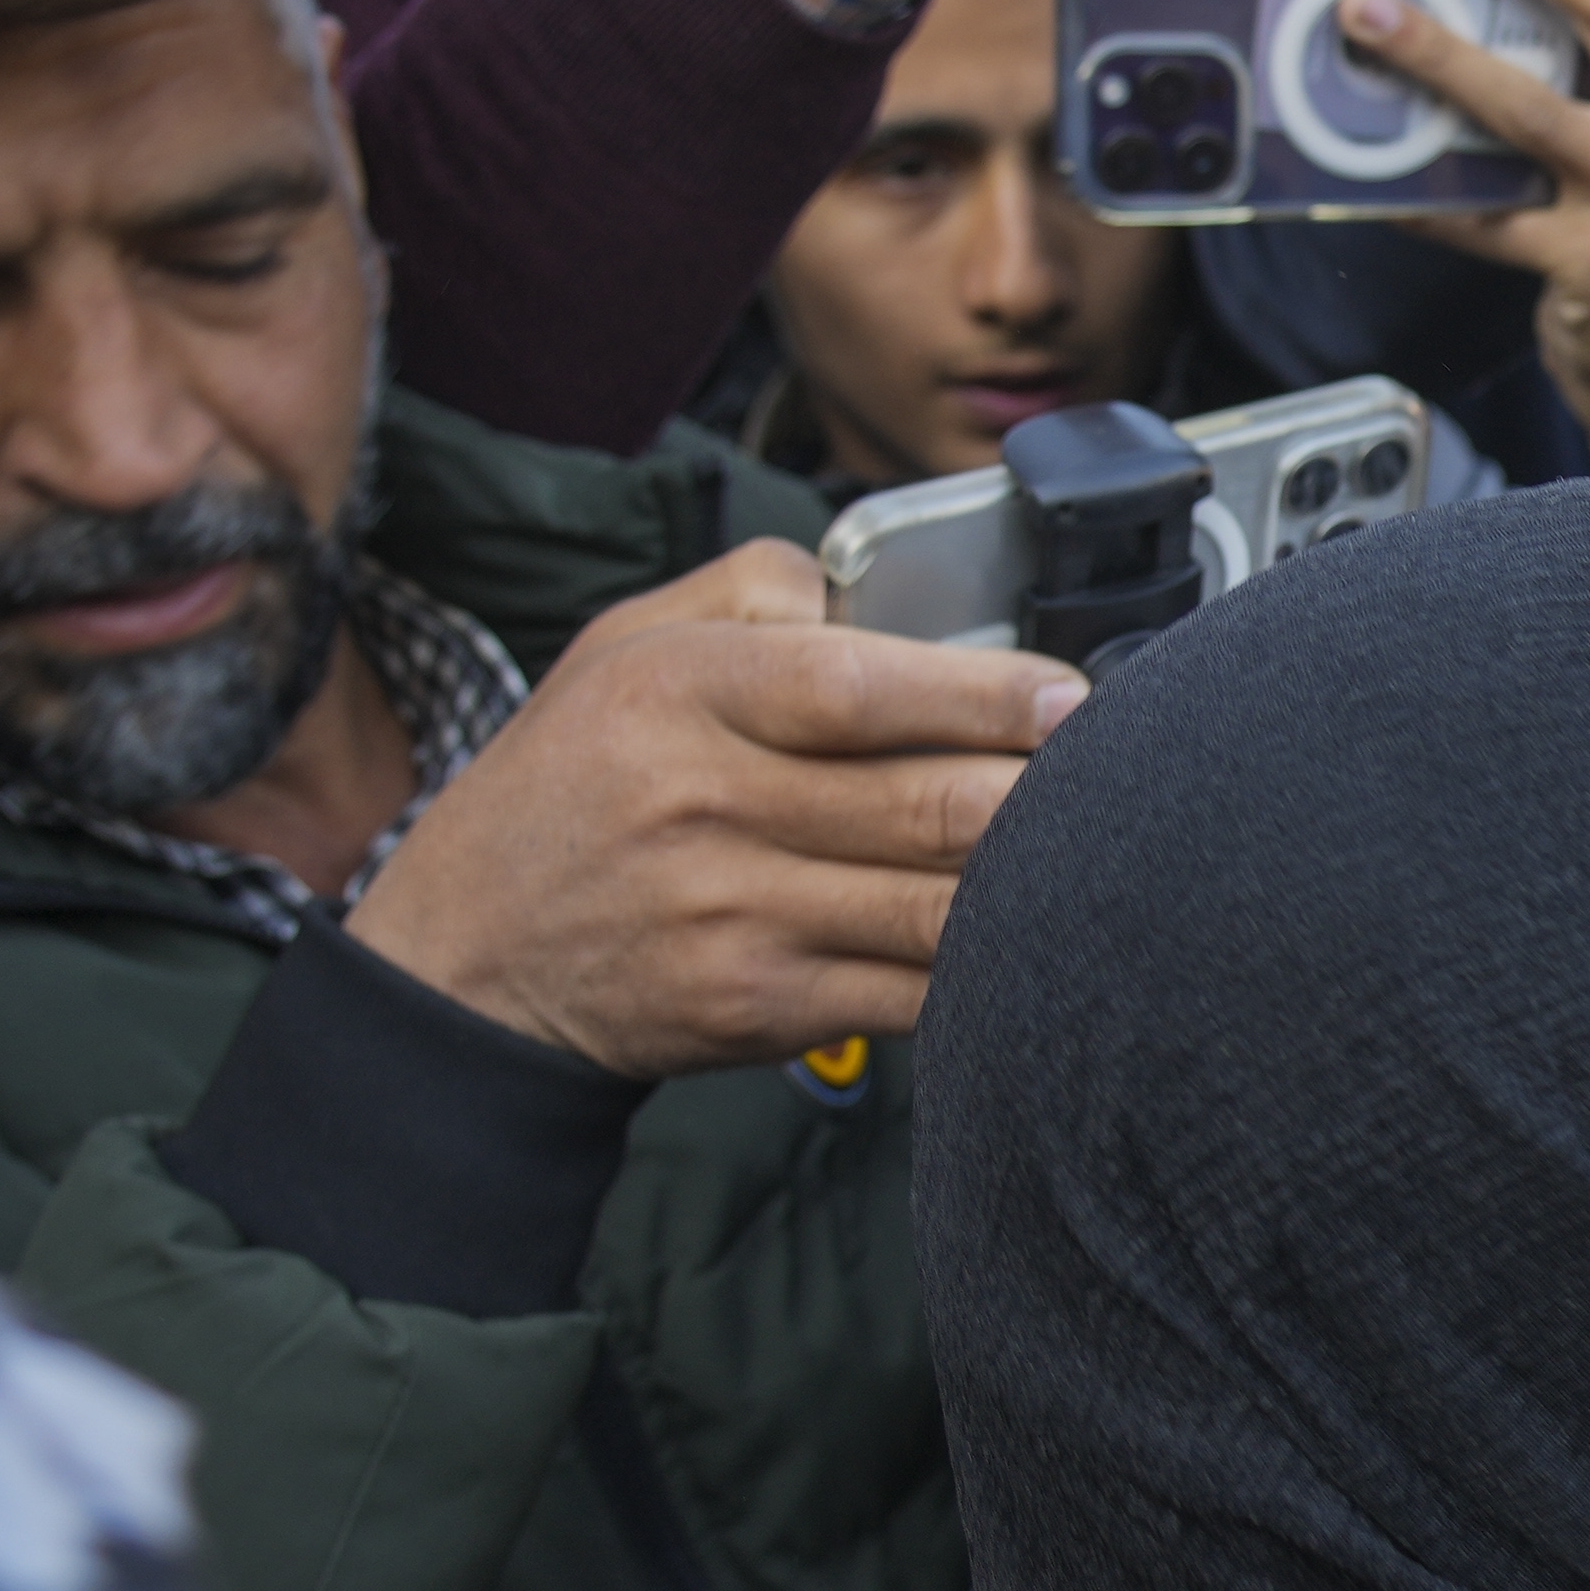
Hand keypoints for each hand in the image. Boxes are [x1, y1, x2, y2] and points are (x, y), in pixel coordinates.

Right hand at [341, 547, 1082, 1079]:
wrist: (467, 951)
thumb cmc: (575, 782)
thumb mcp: (627, 645)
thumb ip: (757, 590)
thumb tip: (877, 585)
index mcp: (682, 690)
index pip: (861, 687)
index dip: (989, 696)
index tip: (1075, 697)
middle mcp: (705, 802)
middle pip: (929, 804)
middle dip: (1045, 796)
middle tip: (1121, 781)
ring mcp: (734, 913)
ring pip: (939, 905)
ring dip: (1036, 887)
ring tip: (1099, 858)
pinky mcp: (757, 1005)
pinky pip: (913, 990)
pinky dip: (987, 970)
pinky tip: (1030, 940)